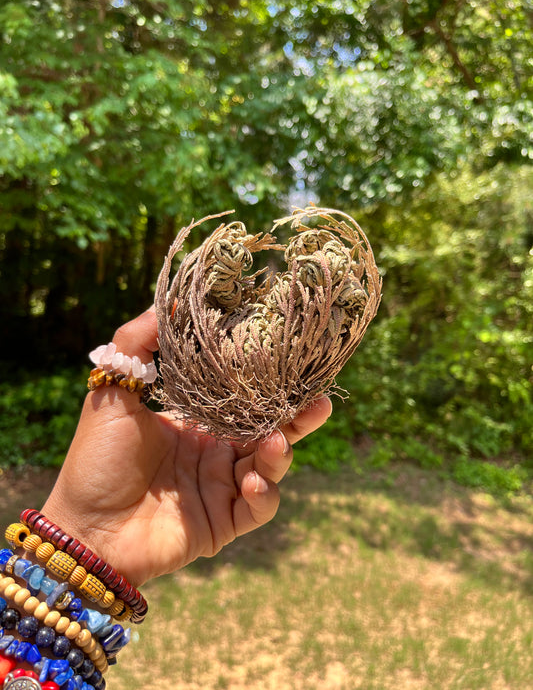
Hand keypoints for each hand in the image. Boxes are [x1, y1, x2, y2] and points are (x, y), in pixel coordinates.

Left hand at [41, 308, 331, 586]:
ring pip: (270, 465)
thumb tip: (169, 301)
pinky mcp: (225, 522)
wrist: (84, 529)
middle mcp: (215, 452)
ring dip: (282, 452)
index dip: (266, 382)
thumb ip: (136, 345)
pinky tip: (253, 482)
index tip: (289, 359)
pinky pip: (259, 508)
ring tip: (278, 441)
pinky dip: (264, 495)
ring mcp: (222, 488)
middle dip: (296, 417)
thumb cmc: (96, 461)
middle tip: (318, 400)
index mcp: (195, 422)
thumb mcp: (113, 394)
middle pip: (268, 429)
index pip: (241, 398)